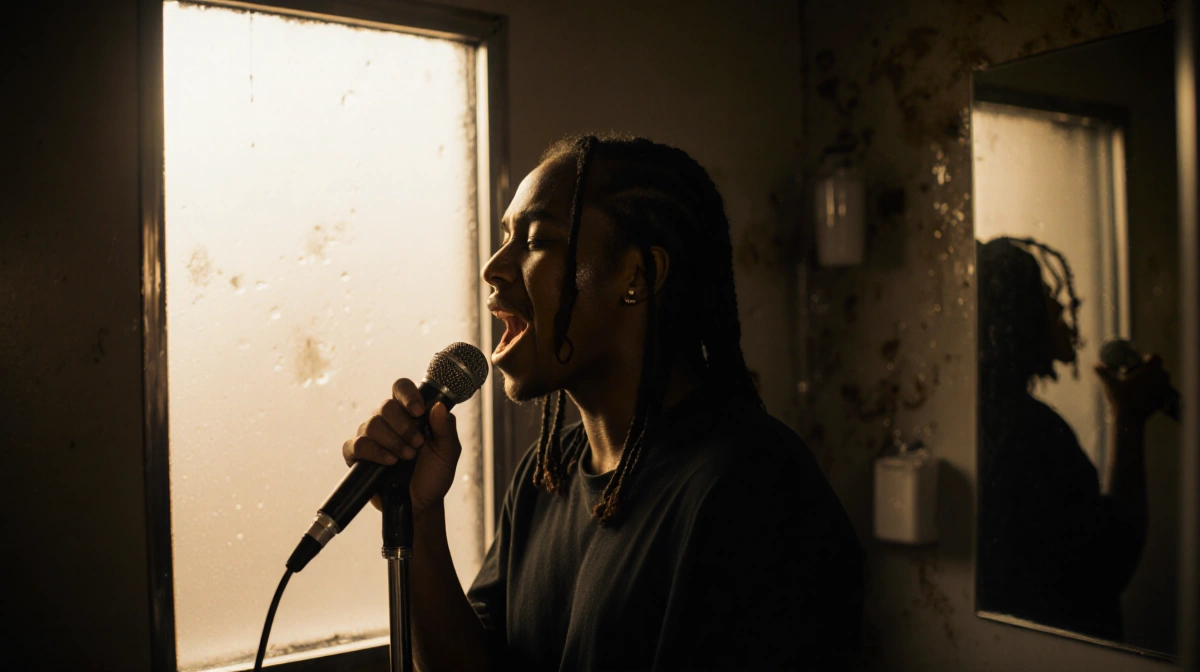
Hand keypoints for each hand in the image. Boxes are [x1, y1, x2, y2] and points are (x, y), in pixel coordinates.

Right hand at [342, 378, 462, 517]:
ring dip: (392, 442)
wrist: (421, 503)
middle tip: (417, 444)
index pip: (401, 388)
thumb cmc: (434, 474)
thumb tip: (438, 406)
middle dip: (404, 427)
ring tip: (406, 457)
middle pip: (385, 406)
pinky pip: (354, 445)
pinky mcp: (358, 456)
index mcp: (409, 413)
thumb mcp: (448, 452)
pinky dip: (373, 452)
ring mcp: (371, 437)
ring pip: (371, 425)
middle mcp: (388, 421)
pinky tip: (388, 462)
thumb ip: (446, 429)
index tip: (418, 412)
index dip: (408, 395)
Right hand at [1094, 353, 1170, 423]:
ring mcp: (1162, 390)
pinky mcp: (1162, 400)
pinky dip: (1157, 389)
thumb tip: (1095, 364)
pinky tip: (1146, 394)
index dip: (1149, 358)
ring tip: (1144, 383)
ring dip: (1156, 378)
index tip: (1141, 362)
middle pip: (1161, 368)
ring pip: (1164, 379)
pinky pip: (1163, 391)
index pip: (1156, 358)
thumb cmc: (1120, 399)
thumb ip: (1103, 373)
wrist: (1130, 419)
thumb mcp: (1110, 385)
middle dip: (1152, 369)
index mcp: (1148, 372)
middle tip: (1140, 373)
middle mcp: (1159, 379)